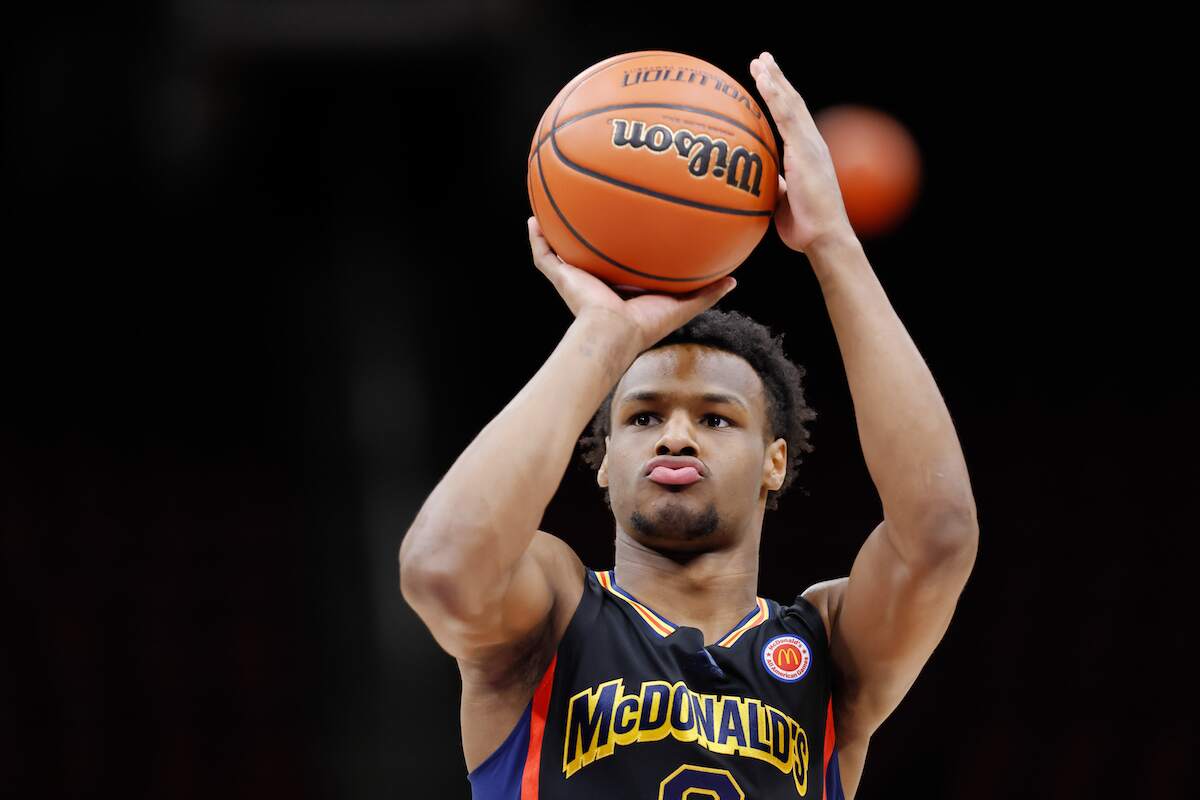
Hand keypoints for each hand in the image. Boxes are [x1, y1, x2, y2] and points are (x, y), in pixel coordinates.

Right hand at [527, 216, 735, 352]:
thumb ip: (707, 292)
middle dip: (587, 231)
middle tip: (592, 204)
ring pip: (561, 250)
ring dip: (555, 230)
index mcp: (621, 285)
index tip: (630, 221)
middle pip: (589, 250)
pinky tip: (533, 219)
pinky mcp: (562, 278)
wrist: (614, 333)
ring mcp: (576, 279)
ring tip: (551, 205)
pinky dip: (536, 239)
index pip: (621, 259)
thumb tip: (735, 280)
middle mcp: (597, 280)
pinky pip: (543, 255)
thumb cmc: (646, 325)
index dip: (623, 242)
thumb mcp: (683, 305)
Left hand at [749, 51, 856, 253]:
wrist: (823, 236)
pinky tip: (765, 80)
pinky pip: (787, 116)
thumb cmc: (805, 226)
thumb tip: (764, 182)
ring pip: (791, 103)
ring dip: (775, 80)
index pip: (791, 118)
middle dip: (777, 79)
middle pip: (792, 103)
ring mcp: (809, 144)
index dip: (779, 97)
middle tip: (763, 60)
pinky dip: (775, 96)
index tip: (766, 80)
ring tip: (761, 61)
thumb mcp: (784, 201)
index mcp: (806, 153)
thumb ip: (777, 187)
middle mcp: (811, 143)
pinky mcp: (805, 149)